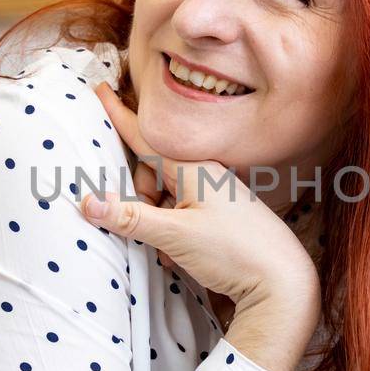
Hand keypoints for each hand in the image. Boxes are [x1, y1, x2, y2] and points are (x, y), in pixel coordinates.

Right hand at [83, 83, 320, 370]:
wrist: (283, 282)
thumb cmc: (233, 252)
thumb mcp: (174, 235)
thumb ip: (129, 217)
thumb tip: (86, 202)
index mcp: (192, 168)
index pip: (143, 137)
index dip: (118, 116)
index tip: (100, 88)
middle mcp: (205, 174)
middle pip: (151, 173)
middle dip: (139, 199)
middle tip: (148, 227)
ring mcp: (215, 194)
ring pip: (165, 196)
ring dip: (156, 220)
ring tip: (168, 249)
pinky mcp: (221, 215)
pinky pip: (182, 213)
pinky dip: (173, 231)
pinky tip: (180, 256)